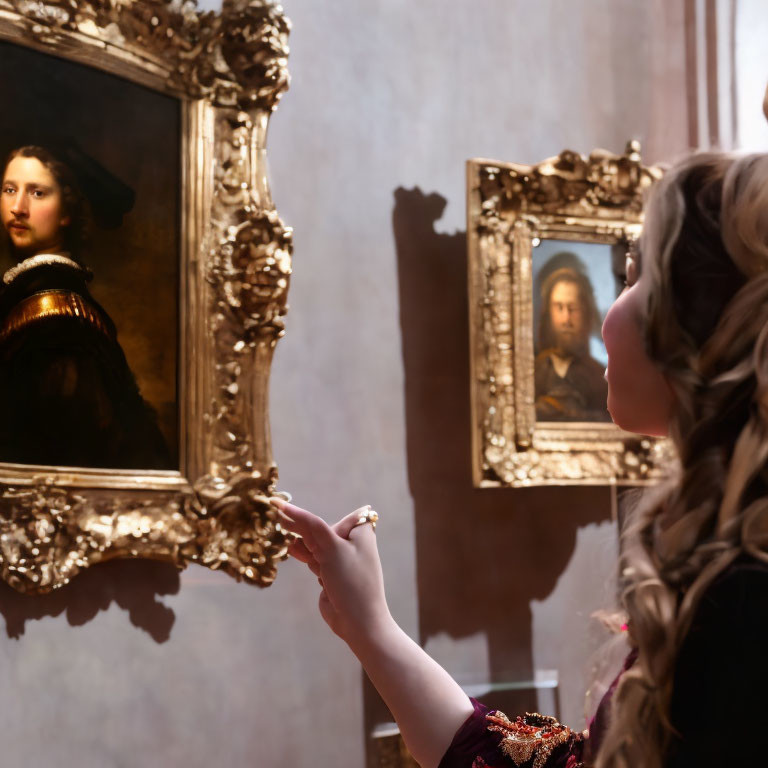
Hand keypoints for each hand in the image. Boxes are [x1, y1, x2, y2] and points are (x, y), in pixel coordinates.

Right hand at [272, 499, 391, 647]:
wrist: (358, 621)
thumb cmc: (350, 580)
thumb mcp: (331, 548)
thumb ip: (310, 526)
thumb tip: (287, 507)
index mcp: (360, 532)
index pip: (330, 517)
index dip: (307, 515)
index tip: (280, 507)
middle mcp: (353, 543)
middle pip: (322, 530)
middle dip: (302, 529)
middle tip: (277, 515)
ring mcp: (342, 560)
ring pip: (316, 546)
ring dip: (302, 544)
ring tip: (284, 532)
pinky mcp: (333, 574)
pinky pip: (316, 560)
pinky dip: (306, 557)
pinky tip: (292, 549)